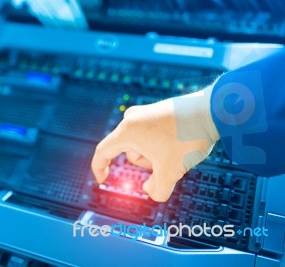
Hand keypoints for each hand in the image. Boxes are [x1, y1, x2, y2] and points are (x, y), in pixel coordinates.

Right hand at [91, 86, 219, 201]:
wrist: (212, 111)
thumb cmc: (187, 138)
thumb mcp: (171, 171)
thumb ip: (156, 190)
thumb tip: (150, 190)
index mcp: (127, 131)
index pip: (103, 152)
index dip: (100, 168)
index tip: (103, 180)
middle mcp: (132, 119)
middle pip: (129, 153)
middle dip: (146, 165)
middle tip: (169, 164)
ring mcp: (145, 114)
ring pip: (142, 146)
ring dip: (155, 156)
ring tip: (178, 151)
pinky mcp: (157, 112)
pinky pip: (152, 136)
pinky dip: (161, 146)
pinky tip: (180, 144)